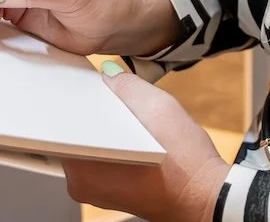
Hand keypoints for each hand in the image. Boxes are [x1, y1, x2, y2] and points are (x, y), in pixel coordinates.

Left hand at [62, 65, 229, 221]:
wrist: (205, 196)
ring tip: (131, 122)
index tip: (85, 87)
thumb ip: (127, 86)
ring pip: (91, 147)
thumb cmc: (184, 163)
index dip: (75, 101)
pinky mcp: (112, 195)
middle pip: (77, 135)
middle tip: (116, 101)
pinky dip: (116, 146)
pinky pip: (103, 162)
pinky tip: (136, 138)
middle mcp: (82, 184)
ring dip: (107, 131)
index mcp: (82, 165)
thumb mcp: (158, 108)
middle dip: (94, 115)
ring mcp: (96, 193)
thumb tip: (109, 74)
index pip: (64, 124)